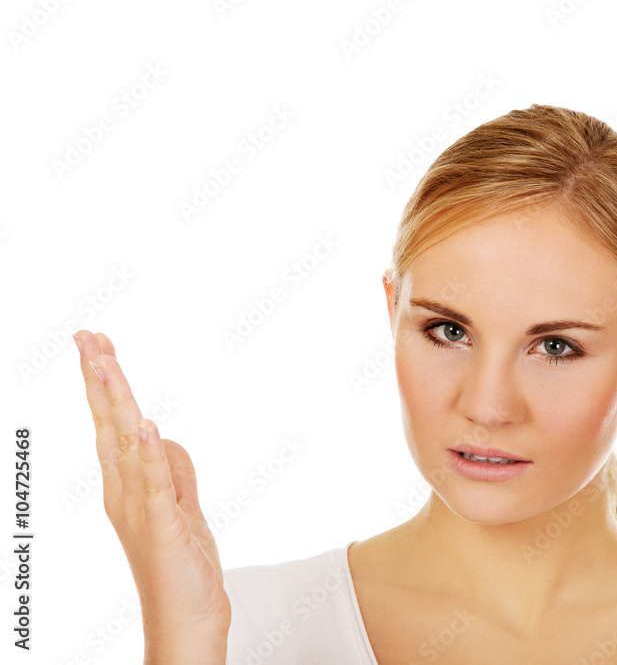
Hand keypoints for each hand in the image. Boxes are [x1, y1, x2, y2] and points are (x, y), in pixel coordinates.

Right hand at [74, 330, 230, 663]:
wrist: (186, 622)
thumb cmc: (182, 566)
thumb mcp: (182, 508)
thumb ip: (173, 471)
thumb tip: (161, 435)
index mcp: (127, 486)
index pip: (111, 424)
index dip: (104, 384)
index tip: (95, 344)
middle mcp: (125, 494)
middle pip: (109, 426)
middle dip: (100, 379)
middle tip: (86, 338)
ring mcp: (141, 511)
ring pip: (126, 446)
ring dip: (118, 403)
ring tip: (106, 363)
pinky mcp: (164, 528)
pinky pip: (156, 486)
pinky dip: (150, 455)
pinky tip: (146, 427)